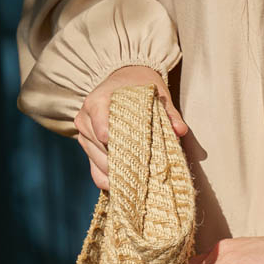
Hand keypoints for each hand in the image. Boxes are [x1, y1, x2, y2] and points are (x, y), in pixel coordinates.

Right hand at [74, 65, 187, 189]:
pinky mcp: (86, 148)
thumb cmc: (139, 87)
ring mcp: (83, 135)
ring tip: (141, 179)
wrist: (122, 80)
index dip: (121, 147)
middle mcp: (85, 120)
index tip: (140, 154)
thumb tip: (180, 131)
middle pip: (103, 152)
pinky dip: (111, 181)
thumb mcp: (156, 94)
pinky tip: (128, 184)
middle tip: (147, 172)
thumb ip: (169, 113)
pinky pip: (95, 173)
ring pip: (99, 165)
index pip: (103, 132)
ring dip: (120, 173)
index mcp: (98, 102)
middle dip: (125, 163)